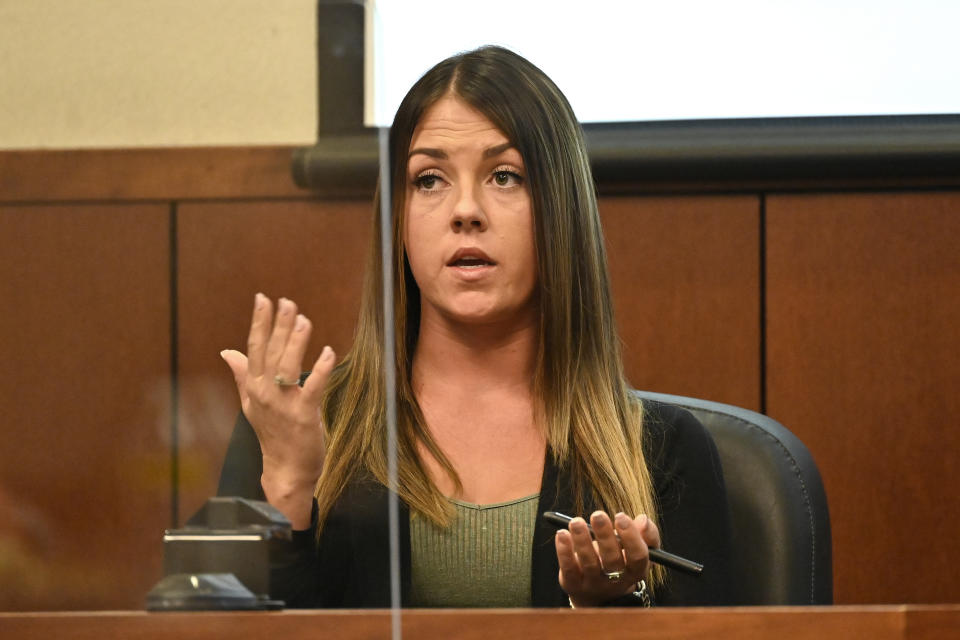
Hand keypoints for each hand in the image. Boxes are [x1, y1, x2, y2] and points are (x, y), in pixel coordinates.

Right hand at [220, 293, 335, 527]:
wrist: (286, 469)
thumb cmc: (274, 434)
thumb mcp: (253, 403)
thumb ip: (242, 375)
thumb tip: (227, 352)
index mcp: (254, 388)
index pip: (254, 349)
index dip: (258, 323)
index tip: (262, 299)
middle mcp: (265, 394)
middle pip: (270, 353)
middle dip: (278, 325)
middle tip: (286, 301)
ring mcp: (283, 405)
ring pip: (287, 367)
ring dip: (295, 342)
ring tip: (303, 320)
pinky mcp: (304, 416)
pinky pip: (313, 388)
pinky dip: (320, 370)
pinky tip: (328, 353)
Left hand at [555, 510, 660, 606]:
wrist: (599, 594)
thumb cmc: (621, 561)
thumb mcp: (637, 549)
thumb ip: (646, 534)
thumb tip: (643, 520)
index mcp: (636, 571)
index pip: (638, 557)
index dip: (631, 537)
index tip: (621, 516)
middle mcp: (616, 581)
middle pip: (612, 560)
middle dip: (605, 536)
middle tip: (598, 515)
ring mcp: (594, 584)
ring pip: (589, 563)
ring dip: (582, 541)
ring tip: (576, 522)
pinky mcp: (573, 584)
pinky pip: (569, 568)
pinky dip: (564, 551)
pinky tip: (562, 534)